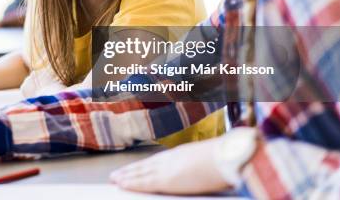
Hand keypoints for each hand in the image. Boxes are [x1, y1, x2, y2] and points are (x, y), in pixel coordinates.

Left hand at [109, 138, 230, 194]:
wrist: (225, 157)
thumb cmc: (223, 160)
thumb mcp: (207, 161)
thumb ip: (198, 166)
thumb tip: (204, 171)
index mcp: (178, 155)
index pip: (155, 162)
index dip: (142, 166)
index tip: (132, 168)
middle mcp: (169, 160)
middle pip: (144, 166)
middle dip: (129, 171)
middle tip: (115, 175)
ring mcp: (166, 169)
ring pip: (140, 173)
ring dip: (126, 176)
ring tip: (114, 179)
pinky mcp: (165, 180)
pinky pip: (144, 182)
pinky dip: (131, 183)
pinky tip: (122, 184)